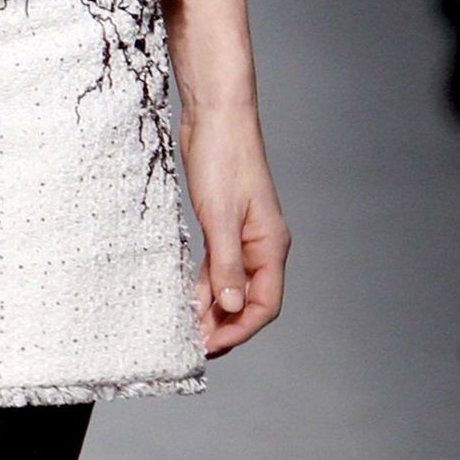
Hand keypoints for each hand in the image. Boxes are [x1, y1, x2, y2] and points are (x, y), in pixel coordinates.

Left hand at [183, 108, 288, 356]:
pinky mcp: (226, 225)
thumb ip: (226, 265)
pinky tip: (188, 299)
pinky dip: (205, 285)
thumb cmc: (223, 156)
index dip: (240, 330)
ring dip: (213, 309)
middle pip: (250, 300)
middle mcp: (263, 245)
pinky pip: (218, 267)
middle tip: (194, 345)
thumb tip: (231, 308)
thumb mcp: (220, 216)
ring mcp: (245, 236)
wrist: (215, 114)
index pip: (265, 304)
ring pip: (233, 286)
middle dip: (226, 326)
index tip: (211, 346)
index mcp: (271, 244)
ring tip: (189, 330)